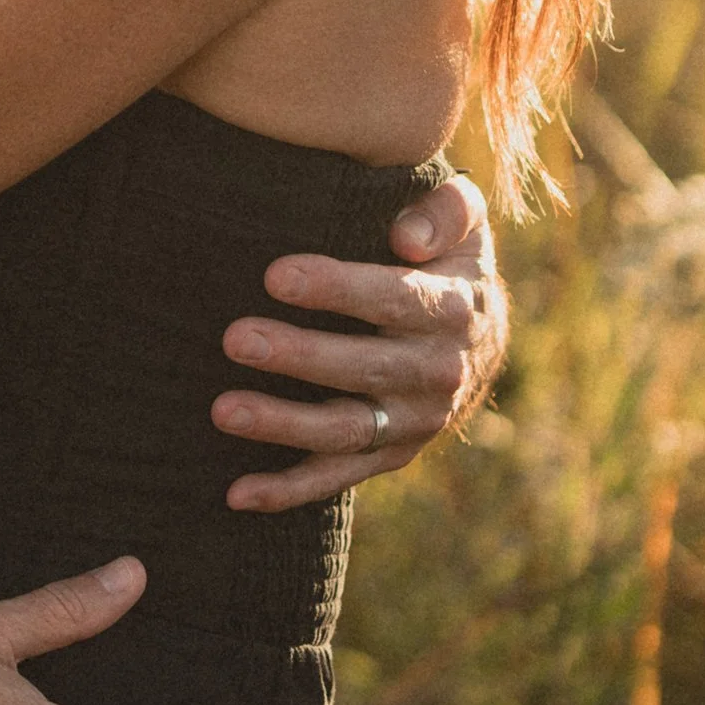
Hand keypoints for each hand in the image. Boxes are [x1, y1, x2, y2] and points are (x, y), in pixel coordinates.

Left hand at [216, 168, 505, 511]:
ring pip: (345, 430)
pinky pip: (337, 476)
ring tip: (222, 410)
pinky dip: (288, 490)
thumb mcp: (464, 218)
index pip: (393, 299)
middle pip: (364, 368)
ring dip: (283, 424)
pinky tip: (236, 493)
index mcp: (454, 310)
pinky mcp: (389, 454)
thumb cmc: (448, 258)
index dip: (337, 288)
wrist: (482, 336)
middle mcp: (438, 373)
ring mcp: (413, 421)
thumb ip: (445, 211)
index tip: (276, 276)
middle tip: (234, 338)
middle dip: (298, 356)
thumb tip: (406, 238)